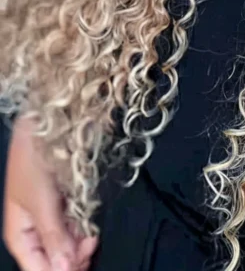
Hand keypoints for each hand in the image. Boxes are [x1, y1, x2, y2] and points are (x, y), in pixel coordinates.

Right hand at [2, 114, 98, 270]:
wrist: (45, 122)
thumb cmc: (35, 158)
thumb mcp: (42, 200)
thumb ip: (53, 236)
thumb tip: (63, 270)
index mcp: (19, 234)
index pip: (36, 269)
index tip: (79, 267)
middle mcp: (34, 229)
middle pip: (53, 259)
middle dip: (72, 259)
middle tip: (89, 248)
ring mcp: (50, 217)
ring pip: (67, 245)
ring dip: (80, 244)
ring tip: (91, 237)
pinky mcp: (65, 203)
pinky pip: (75, 226)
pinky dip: (83, 228)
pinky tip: (91, 227)